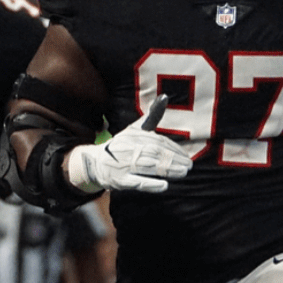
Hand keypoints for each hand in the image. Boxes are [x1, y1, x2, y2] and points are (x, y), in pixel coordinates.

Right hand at [66, 95, 191, 193]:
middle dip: (173, 159)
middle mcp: (128, 149)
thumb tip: (164, 97)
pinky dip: (150, 184)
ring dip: (166, 170)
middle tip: (189, 165)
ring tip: (182, 173)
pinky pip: (136, 182)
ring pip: (148, 167)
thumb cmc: (120, 146)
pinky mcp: (119, 180)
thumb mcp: (134, 130)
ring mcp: (123, 165)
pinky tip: (164, 186)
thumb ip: (151, 116)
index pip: (158, 141)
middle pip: (154, 153)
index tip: (187, 156)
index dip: (173, 148)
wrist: (94, 163)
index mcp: (134, 136)